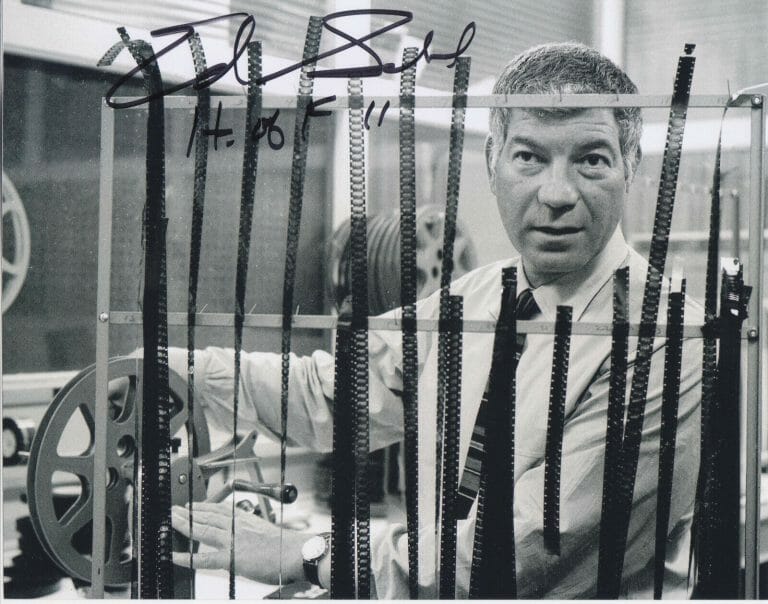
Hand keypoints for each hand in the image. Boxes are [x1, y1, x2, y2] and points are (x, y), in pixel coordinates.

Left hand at [171, 501, 306, 584]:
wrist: (294, 553)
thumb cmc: (285, 546)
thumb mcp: (266, 530)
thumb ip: (252, 530)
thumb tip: (246, 537)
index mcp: (245, 519)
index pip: (220, 509)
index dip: (203, 507)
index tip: (193, 505)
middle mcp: (236, 526)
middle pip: (207, 516)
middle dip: (189, 512)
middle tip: (175, 510)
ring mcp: (232, 541)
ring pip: (202, 530)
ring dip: (184, 525)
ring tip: (172, 521)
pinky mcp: (230, 558)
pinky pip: (203, 558)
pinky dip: (187, 557)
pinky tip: (175, 556)